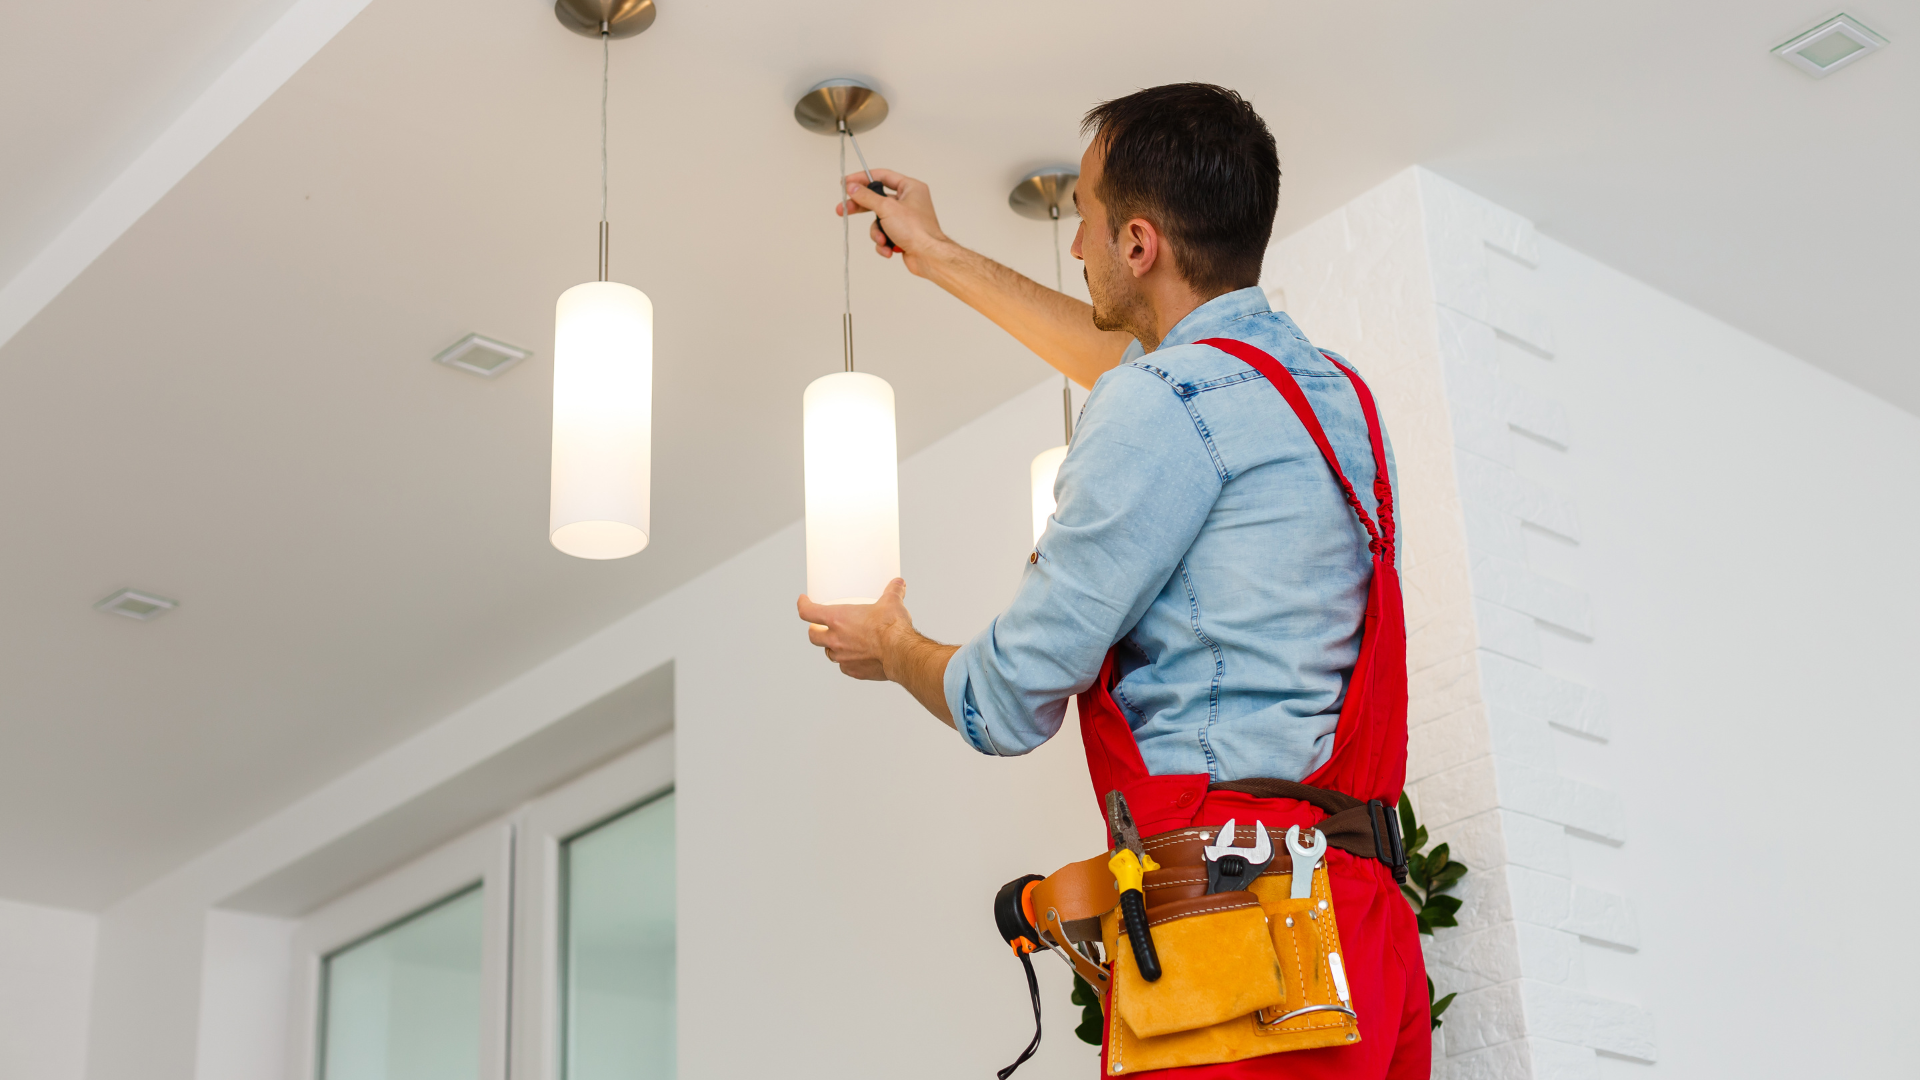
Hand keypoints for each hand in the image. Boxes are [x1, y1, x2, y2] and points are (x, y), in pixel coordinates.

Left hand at [798, 578, 912, 680]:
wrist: (900, 652)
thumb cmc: (891, 627)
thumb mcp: (891, 602)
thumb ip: (893, 591)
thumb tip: (898, 584)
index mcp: (838, 619)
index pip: (808, 612)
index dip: (803, 605)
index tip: (804, 601)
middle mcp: (835, 639)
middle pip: (813, 636)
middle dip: (814, 630)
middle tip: (820, 626)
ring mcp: (842, 657)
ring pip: (828, 652)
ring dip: (832, 646)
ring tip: (843, 641)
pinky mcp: (853, 671)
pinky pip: (844, 666)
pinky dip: (847, 661)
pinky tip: (857, 656)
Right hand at [838, 169, 951, 275]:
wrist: (928, 257)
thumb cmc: (917, 231)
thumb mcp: (887, 208)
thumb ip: (867, 197)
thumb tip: (853, 187)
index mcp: (910, 188)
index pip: (882, 176)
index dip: (863, 178)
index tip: (847, 183)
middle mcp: (909, 201)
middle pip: (877, 199)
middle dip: (861, 208)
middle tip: (843, 209)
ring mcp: (905, 219)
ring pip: (879, 220)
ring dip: (877, 232)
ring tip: (882, 239)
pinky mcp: (902, 234)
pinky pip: (884, 234)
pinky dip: (883, 242)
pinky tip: (889, 248)